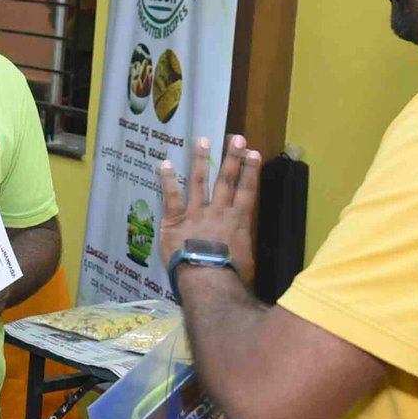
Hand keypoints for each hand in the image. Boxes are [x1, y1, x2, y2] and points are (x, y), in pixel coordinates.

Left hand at [158, 135, 260, 285]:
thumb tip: (243, 249)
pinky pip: (170, 196)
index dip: (250, 171)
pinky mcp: (174, 220)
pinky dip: (167, 179)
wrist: (207, 280)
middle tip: (236, 138)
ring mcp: (195, 213)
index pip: (247, 191)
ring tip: (203, 140)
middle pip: (226, 180)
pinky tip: (164, 163)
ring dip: (201, 160)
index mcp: (238, 222)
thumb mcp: (247, 262)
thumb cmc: (231, 277)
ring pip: (199, 181)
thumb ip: (243, 248)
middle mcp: (218, 211)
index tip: (253, 153)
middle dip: (232, 158)